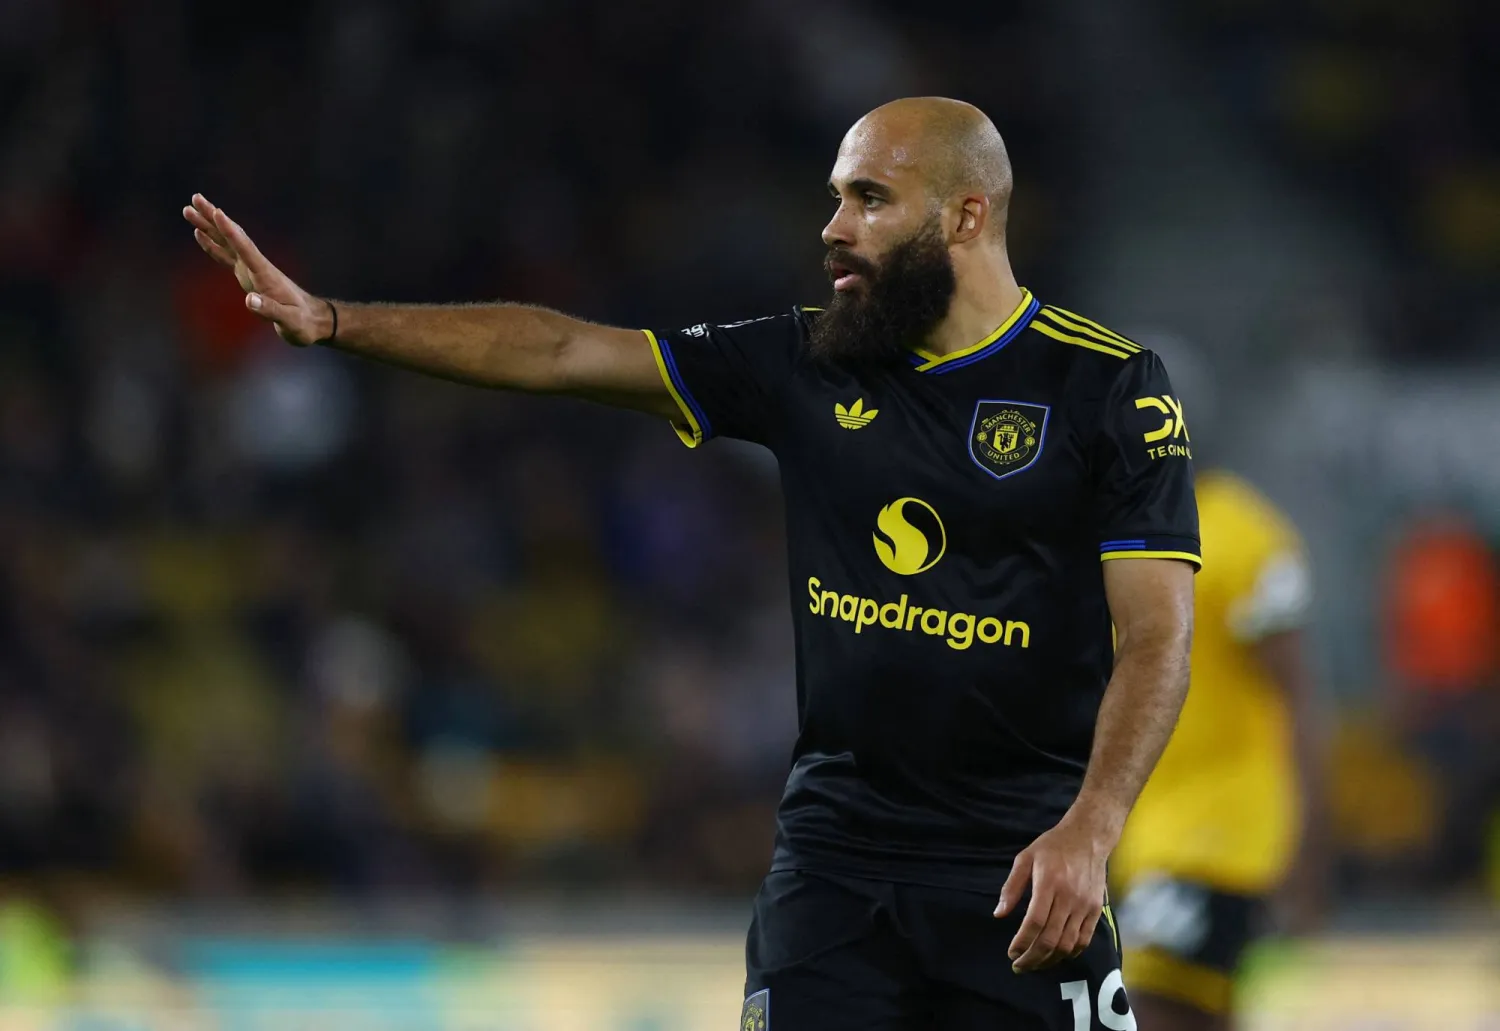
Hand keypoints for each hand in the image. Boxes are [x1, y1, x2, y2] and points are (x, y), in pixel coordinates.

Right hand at [181, 193, 332, 346]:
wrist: (313, 320)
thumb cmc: (302, 322)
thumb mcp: (288, 320)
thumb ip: (269, 310)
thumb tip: (249, 301)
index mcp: (265, 274)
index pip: (245, 247)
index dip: (231, 231)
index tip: (218, 212)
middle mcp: (257, 266)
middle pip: (232, 237)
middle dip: (213, 218)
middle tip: (195, 198)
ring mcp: (252, 269)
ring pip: (226, 242)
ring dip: (208, 226)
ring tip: (189, 210)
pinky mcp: (248, 276)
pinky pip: (226, 255)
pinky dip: (212, 244)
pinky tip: (200, 234)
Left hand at [994, 811, 1113, 971]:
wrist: (1088, 837)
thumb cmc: (1052, 846)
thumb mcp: (1025, 858)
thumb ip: (1011, 887)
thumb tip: (999, 914)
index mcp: (1049, 883)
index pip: (1035, 922)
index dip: (1022, 942)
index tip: (1011, 952)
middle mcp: (1069, 897)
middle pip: (1051, 938)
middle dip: (1033, 958)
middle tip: (1020, 966)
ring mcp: (1085, 905)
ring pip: (1068, 944)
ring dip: (1050, 960)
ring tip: (1036, 964)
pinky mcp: (1096, 909)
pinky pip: (1084, 939)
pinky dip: (1070, 953)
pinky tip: (1058, 956)